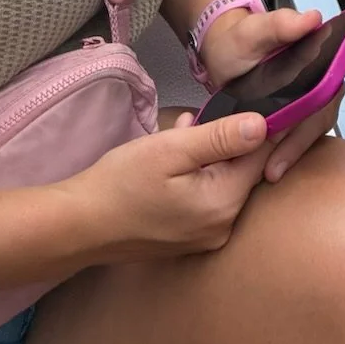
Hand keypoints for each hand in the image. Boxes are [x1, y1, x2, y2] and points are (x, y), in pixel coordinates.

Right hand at [68, 110, 271, 263]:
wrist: (80, 225)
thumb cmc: (124, 182)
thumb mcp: (172, 150)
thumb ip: (221, 137)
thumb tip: (264, 124)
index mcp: (224, 204)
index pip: (261, 156)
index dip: (256, 126)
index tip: (240, 104)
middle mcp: (223, 227)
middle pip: (243, 171)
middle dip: (225, 141)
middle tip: (196, 120)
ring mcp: (205, 238)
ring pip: (223, 182)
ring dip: (208, 156)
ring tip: (181, 133)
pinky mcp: (189, 239)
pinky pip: (206, 198)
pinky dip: (197, 175)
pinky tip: (173, 158)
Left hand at [198, 5, 343, 183]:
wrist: (223, 55)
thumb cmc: (238, 41)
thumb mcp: (254, 30)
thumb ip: (280, 24)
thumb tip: (312, 19)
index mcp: (320, 58)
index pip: (327, 90)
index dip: (312, 114)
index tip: (289, 133)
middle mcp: (320, 81)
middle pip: (319, 117)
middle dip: (297, 144)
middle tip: (273, 168)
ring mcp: (307, 101)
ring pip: (310, 132)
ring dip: (291, 153)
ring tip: (269, 173)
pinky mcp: (293, 118)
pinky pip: (297, 138)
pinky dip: (283, 154)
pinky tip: (267, 168)